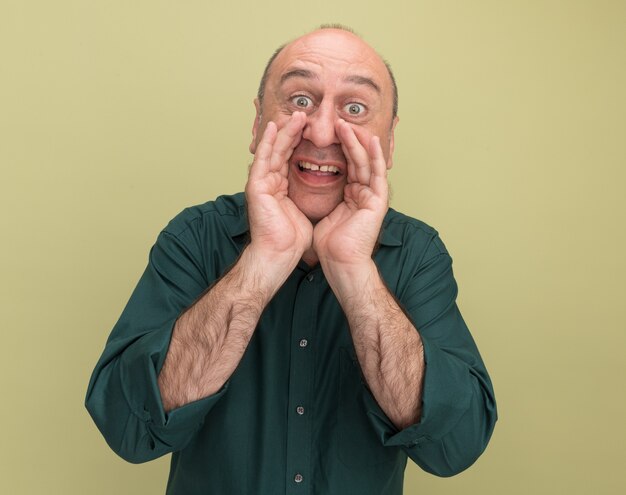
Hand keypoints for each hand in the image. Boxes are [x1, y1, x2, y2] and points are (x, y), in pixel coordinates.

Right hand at [245, 112, 312, 273]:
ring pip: (274, 150)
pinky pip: (264, 159)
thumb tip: (319, 191)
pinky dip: (268, 142)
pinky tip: (274, 127)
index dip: (300, 142)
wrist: (279, 254)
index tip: (312, 128)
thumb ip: (305, 196)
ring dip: (284, 131)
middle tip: (304, 114)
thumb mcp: (303, 210)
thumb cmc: (291, 239)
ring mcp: (260, 183)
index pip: (290, 159)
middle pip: (282, 150)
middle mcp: (268, 182)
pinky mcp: (256, 186)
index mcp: (278, 187)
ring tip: (296, 114)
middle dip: (293, 131)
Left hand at [313, 119, 388, 268]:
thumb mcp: (322, 211)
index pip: (346, 165)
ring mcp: (373, 196)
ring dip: (356, 142)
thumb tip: (305, 185)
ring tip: (347, 124)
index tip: (326, 133)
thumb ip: (322, 196)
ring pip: (365, 162)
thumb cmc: (329, 244)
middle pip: (356, 159)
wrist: (339, 262)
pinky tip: (370, 140)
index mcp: (353, 195)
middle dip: (347, 139)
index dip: (337, 148)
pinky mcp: (378, 200)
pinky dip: (375, 156)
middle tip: (337, 121)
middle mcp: (364, 193)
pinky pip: (377, 173)